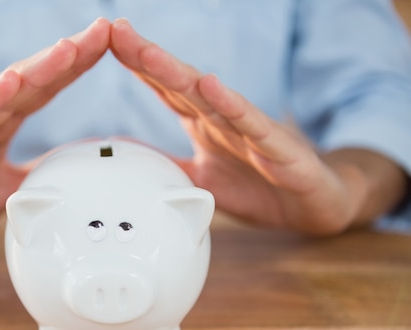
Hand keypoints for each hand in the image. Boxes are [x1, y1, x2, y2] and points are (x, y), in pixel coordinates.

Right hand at [0, 18, 110, 249]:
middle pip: (30, 80)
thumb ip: (40, 172)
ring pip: (0, 93)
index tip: (109, 42)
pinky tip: (8, 84)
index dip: (77, 66)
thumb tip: (80, 166)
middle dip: (67, 56)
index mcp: (1, 124)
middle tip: (101, 32)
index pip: (45, 88)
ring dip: (35, 70)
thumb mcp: (9, 189)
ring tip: (67, 50)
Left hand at [110, 18, 406, 234]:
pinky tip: (211, 86)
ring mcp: (250, 129)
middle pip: (179, 83)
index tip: (107, 43)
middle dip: (147, 57)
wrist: (312, 206)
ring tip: (148, 53)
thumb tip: (129, 159)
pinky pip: (252, 124)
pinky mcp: (277, 148)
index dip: (137, 67)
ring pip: (209, 97)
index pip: (165, 89)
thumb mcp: (200, 181)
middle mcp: (223, 118)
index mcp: (204, 122)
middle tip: (116, 32)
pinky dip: (231, 105)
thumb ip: (167, 166)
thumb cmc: (258, 187)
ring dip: (177, 74)